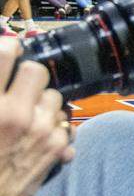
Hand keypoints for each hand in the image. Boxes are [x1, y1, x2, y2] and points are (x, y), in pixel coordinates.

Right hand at [0, 40, 71, 195]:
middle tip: (16, 85)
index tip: (7, 50)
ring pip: (54, 95)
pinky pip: (64, 121)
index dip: (7, 49)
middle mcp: (17, 114)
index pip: (6, 54)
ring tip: (25, 113)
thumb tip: (3, 57)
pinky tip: (36, 133)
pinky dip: (53, 124)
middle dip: (27, 74)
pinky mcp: (57, 147)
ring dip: (42, 101)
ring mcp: (41, 131)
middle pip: (38, 71)